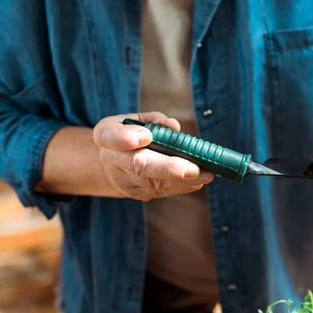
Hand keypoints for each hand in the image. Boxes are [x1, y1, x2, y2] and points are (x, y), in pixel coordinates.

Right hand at [93, 111, 213, 200]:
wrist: (112, 163)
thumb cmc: (129, 134)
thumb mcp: (136, 119)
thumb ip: (155, 120)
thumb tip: (174, 127)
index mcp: (106, 135)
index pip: (110, 136)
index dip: (126, 138)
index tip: (145, 136)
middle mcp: (112, 160)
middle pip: (138, 165)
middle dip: (168, 168)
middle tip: (193, 169)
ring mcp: (124, 181)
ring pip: (154, 182)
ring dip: (183, 180)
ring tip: (207, 174)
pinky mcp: (138, 193)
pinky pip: (161, 191)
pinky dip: (182, 187)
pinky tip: (199, 181)